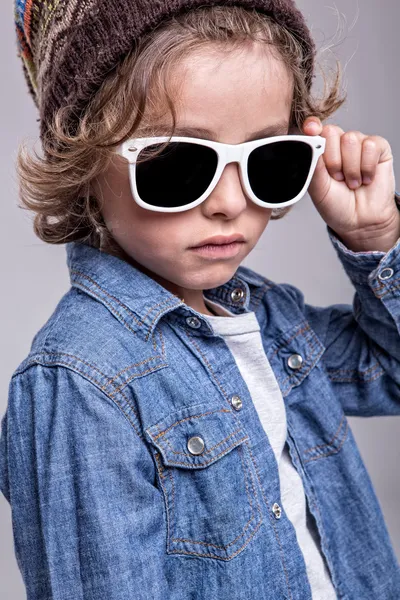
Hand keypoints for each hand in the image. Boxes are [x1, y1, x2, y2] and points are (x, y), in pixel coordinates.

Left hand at [303, 117, 398, 251]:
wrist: (360, 221)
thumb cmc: (337, 205)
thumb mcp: (317, 188)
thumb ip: (313, 166)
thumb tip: (311, 144)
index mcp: (321, 151)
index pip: (314, 130)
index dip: (312, 126)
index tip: (310, 130)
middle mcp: (339, 144)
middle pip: (331, 132)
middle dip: (333, 160)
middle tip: (337, 178)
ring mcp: (359, 144)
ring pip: (351, 139)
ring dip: (350, 168)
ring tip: (351, 182)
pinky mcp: (379, 148)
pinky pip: (370, 145)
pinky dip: (367, 167)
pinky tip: (366, 179)